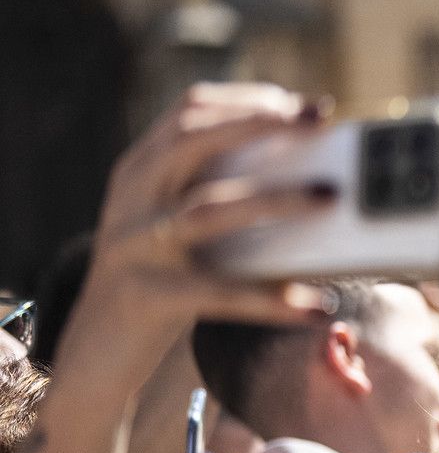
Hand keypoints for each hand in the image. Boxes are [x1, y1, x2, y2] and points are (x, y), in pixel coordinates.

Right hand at [62, 85, 335, 387]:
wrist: (95, 352)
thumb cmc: (159, 282)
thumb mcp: (175, 227)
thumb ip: (218, 195)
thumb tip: (313, 181)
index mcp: (139, 171)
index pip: (189, 111)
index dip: (248, 100)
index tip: (304, 105)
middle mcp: (131, 198)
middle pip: (191, 138)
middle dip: (256, 121)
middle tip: (317, 120)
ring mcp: (135, 245)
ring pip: (206, 208)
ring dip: (274, 199)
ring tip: (329, 197)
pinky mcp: (148, 296)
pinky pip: (218, 293)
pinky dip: (270, 300)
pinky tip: (314, 307)